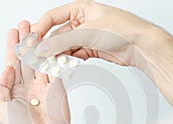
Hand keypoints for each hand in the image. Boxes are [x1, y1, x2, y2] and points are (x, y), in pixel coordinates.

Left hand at [0, 20, 69, 123]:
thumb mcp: (0, 107)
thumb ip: (0, 86)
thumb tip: (8, 68)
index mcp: (15, 89)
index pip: (13, 63)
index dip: (12, 47)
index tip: (13, 32)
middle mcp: (30, 86)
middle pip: (27, 58)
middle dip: (26, 41)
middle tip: (26, 25)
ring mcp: (44, 86)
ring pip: (41, 61)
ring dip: (40, 46)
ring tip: (38, 31)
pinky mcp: (57, 89)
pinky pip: (55, 70)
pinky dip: (53, 58)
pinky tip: (50, 46)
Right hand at [32, 0, 155, 67]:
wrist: (139, 46)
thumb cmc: (121, 29)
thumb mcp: (87, 33)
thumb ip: (62, 41)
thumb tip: (42, 47)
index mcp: (80, 9)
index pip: (53, 17)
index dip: (40, 29)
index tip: (32, 41)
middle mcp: (82, 21)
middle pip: (58, 34)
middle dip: (48, 46)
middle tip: (38, 56)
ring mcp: (87, 36)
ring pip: (65, 47)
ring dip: (57, 56)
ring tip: (49, 64)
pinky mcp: (91, 49)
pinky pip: (74, 55)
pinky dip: (68, 61)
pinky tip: (63, 65)